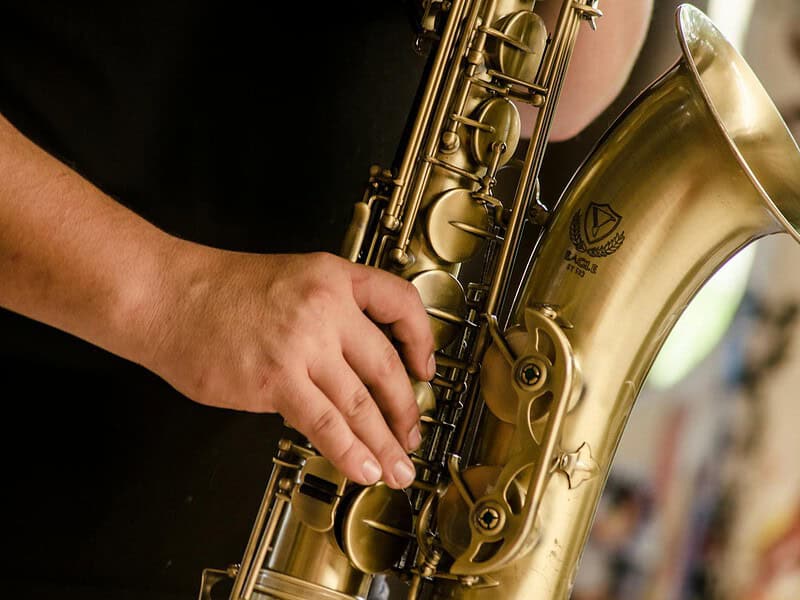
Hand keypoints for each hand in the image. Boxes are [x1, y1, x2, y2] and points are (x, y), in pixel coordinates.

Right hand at [143, 248, 434, 488]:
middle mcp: (325, 308)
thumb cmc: (215, 291)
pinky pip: (325, 422)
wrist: (164, 295)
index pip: (399, 302)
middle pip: (385, 365)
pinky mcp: (276, 379)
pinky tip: (362, 467)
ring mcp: (302, 344)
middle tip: (412, 435)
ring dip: (384, 441)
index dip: (422, 339)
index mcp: (332, 277)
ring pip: (360, 401)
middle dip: (405, 409)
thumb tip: (347, 371)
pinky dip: (348, 450)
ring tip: (396, 467)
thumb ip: (325, 319)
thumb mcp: (288, 281)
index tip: (425, 367)